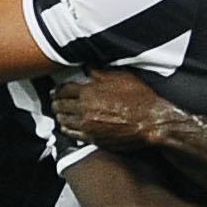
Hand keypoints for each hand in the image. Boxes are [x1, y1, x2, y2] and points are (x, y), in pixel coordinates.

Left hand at [53, 69, 174, 150]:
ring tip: (59, 114)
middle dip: (56, 103)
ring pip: (64, 121)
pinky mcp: (94, 139)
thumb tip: (88, 67)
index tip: (56, 91)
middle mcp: (84, 109)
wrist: (151, 122)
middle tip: (55, 102)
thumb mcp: (121, 78)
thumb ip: (100, 73)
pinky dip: (67, 130)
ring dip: (60, 116)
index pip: (64, 90)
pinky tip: (66, 127)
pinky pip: (73, 135)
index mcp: (89, 92)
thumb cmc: (140, 99)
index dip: (58, 90)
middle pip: (61, 106)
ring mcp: (88, 126)